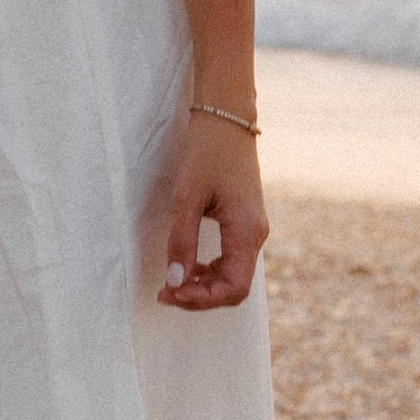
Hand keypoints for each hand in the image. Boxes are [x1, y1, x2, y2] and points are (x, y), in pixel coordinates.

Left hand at [160, 109, 267, 310]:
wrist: (226, 120)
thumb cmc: (208, 153)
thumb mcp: (187, 197)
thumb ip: (182, 240)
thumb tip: (174, 280)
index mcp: (247, 232)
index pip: (233, 287)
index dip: (202, 299)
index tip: (170, 293)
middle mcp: (255, 235)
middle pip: (234, 287)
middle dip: (200, 296)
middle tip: (164, 293)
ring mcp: (251, 230)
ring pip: (232, 276)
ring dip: (202, 285)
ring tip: (171, 281)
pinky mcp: (243, 224)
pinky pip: (230, 260)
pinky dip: (208, 270)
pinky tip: (186, 265)